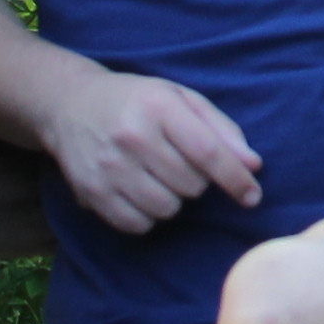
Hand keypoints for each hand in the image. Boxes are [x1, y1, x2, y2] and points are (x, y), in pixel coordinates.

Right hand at [38, 68, 264, 231]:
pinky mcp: (92, 192)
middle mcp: (132, 136)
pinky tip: (140, 191)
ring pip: (168, 208)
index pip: (208, 153)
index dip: (235, 179)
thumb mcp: (181, 99)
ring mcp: (108, 167)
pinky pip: (139, 224)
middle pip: (191, 185)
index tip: (252, 196)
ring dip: (173, 199)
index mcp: (159, 107)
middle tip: (178, 162)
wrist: (70, 105)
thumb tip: (253, 166)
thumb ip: (221, 130)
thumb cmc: (137, 101)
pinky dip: (148, 215)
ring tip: (158, 176)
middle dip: (196, 181)